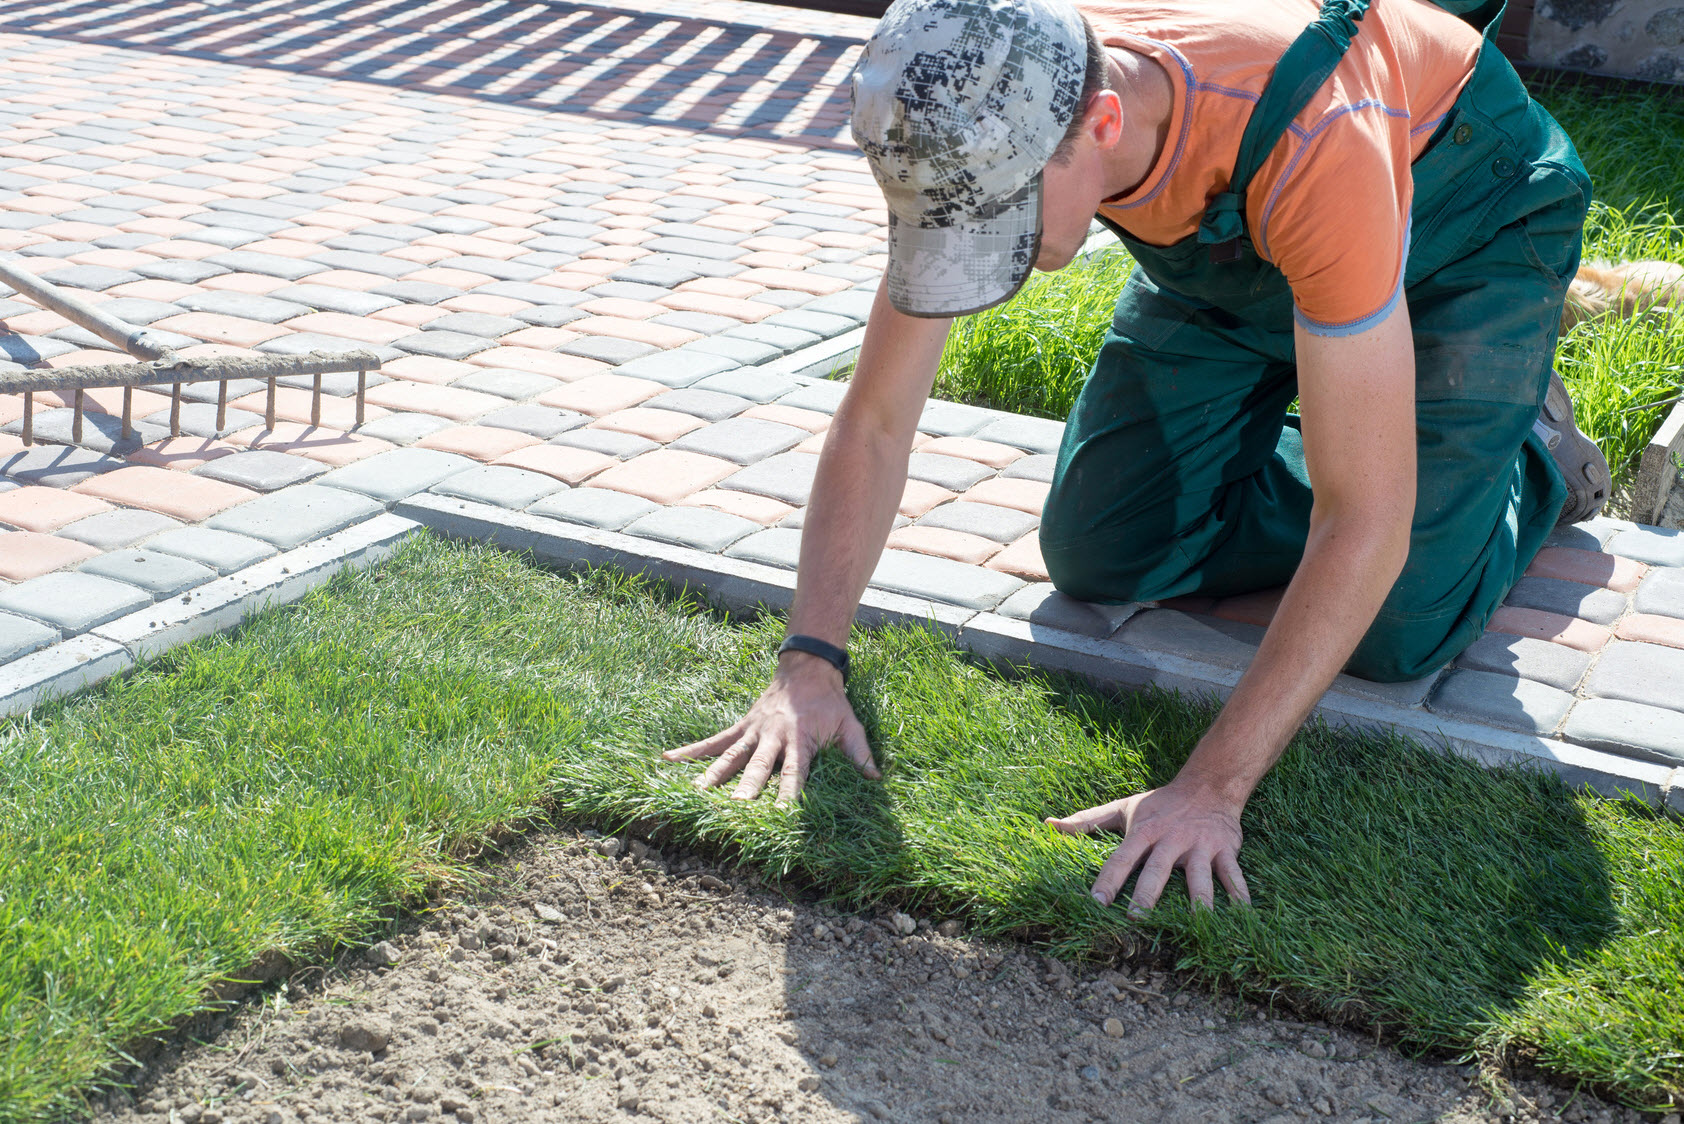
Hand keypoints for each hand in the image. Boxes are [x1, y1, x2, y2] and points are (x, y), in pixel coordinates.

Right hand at [662, 653, 879, 803]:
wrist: (808, 668)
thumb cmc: (831, 703)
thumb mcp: (851, 726)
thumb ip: (860, 754)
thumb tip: (876, 780)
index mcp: (801, 740)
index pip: (795, 773)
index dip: (789, 795)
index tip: (783, 817)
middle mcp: (773, 737)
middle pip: (758, 766)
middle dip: (747, 787)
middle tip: (736, 807)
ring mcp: (754, 732)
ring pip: (730, 757)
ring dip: (712, 775)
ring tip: (696, 793)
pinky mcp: (742, 727)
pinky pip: (714, 741)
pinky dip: (691, 751)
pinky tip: (668, 759)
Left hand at [1045, 781, 1251, 913]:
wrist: (1209, 784)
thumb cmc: (1159, 804)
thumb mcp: (1122, 808)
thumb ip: (1086, 821)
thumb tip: (1048, 824)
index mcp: (1144, 833)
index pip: (1121, 858)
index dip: (1108, 880)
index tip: (1095, 903)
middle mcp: (1171, 840)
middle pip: (1158, 870)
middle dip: (1148, 893)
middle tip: (1136, 918)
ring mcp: (1200, 846)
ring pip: (1200, 877)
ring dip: (1199, 902)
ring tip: (1197, 925)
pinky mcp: (1226, 850)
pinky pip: (1234, 876)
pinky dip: (1240, 895)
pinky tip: (1242, 917)